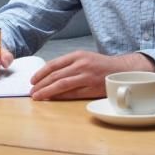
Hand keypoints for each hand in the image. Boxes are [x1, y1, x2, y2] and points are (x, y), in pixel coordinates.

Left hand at [30, 51, 154, 100]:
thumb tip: (49, 75)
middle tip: (32, 92)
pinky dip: (61, 97)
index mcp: (77, 55)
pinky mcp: (92, 88)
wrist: (122, 70)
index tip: (33, 81)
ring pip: (61, 84)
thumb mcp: (84, 58)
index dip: (41, 73)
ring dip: (47, 91)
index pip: (53, 64)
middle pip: (55, 75)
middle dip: (41, 84)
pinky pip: (73, 94)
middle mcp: (81, 64)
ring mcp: (87, 76)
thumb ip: (69, 65)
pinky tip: (53, 99)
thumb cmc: (100, 65)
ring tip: (38, 96)